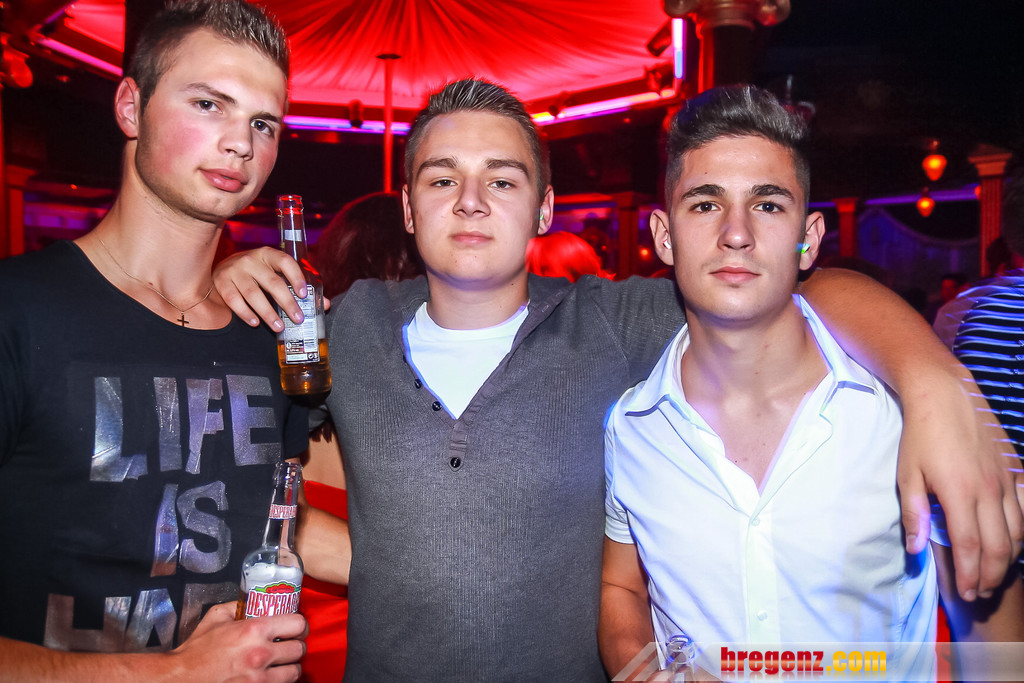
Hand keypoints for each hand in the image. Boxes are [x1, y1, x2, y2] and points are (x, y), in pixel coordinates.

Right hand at [167, 602, 307, 681]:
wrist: (182, 678)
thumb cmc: (197, 650)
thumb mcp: (216, 617)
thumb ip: (238, 606)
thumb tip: (254, 601)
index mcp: (254, 630)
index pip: (298, 624)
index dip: (298, 625)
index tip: (294, 627)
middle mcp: (261, 654)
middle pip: (300, 649)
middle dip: (295, 645)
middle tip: (288, 645)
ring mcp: (260, 677)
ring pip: (295, 671)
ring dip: (290, 666)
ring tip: (281, 663)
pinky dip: (279, 680)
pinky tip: (270, 675)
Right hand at [213, 247, 309, 330]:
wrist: (222, 270)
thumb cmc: (256, 274)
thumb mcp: (275, 273)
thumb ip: (297, 287)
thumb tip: (324, 304)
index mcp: (268, 254)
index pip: (285, 261)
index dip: (296, 277)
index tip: (304, 295)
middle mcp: (251, 260)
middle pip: (272, 282)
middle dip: (287, 302)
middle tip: (298, 318)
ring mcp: (234, 270)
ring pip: (253, 294)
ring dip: (268, 312)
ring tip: (279, 326)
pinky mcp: (222, 283)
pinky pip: (235, 301)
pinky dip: (246, 313)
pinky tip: (256, 323)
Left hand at [897, 364, 1023, 600]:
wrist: (945, 395)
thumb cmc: (920, 436)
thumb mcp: (907, 474)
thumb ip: (914, 514)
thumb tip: (916, 550)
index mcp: (959, 493)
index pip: (970, 547)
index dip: (971, 575)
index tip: (967, 594)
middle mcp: (988, 491)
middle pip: (1000, 547)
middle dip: (992, 575)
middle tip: (982, 593)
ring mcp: (1005, 480)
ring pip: (1019, 531)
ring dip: (1010, 559)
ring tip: (995, 574)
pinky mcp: (1014, 469)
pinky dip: (1023, 531)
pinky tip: (1012, 542)